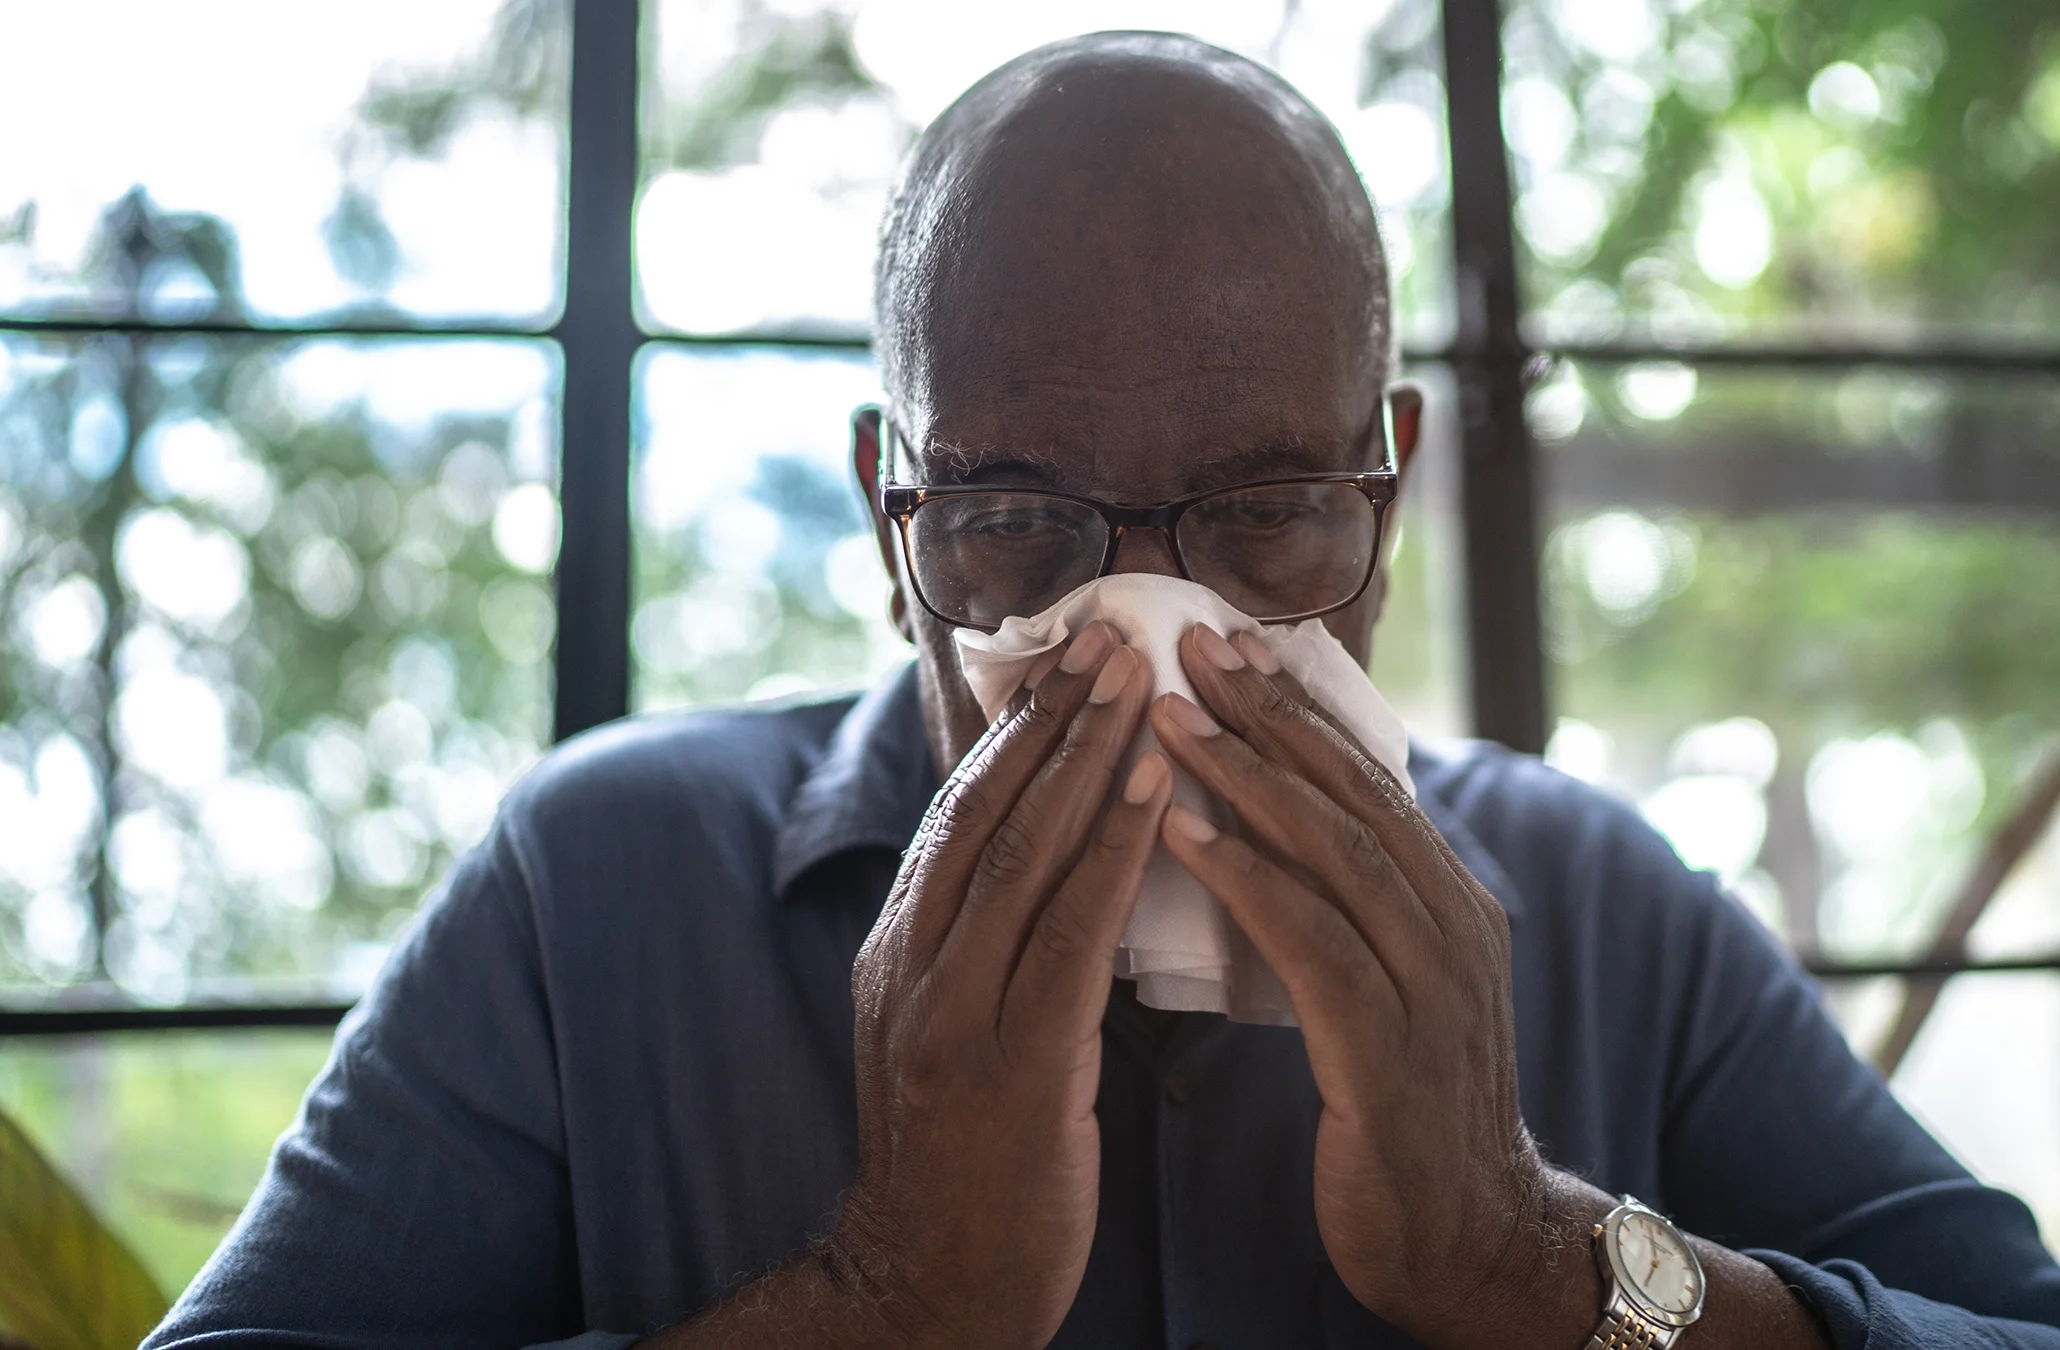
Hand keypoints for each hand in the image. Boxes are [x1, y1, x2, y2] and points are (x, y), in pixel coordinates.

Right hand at [836, 621, 1169, 1346]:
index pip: (959, 813)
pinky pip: (1068, 935)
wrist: (927, 1291)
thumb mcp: (951, 1035)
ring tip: (1139, 686)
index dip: (1016, 731)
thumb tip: (1036, 863)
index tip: (1067, 659)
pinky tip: (1158, 794)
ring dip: (1086, 759)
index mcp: (901, 952)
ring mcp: (953, 1014)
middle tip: (1111, 639)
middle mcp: (913, 966)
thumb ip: (980, 949)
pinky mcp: (1009, 1064)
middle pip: (985, 812)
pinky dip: (1114, 852)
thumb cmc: (966, 1163)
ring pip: (1022, 855)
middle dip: (1051, 719)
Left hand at [1151, 625, 1826, 1349]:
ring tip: (1170, 719)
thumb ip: (1357, 909)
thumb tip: (1286, 827)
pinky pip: (1312, 943)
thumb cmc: (1407, 1113)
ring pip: (1334, 851)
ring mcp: (1431, 986)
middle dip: (1268, 713)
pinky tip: (1182, 833)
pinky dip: (1247, 878)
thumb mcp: (1393, 988)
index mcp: (1451, 903)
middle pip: (1353, 793)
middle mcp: (1452, 926)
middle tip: (1192, 643)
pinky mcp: (1390, 1050)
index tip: (1229, 642)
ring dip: (1246, 777)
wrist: (1471, 1243)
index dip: (1297, 707)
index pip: (1369, 779)